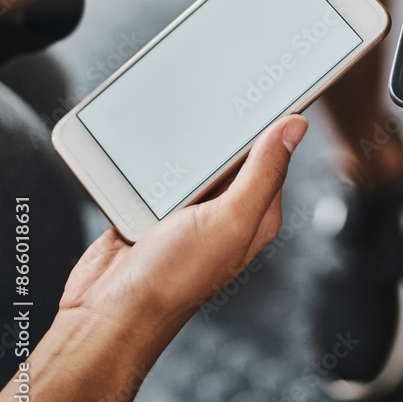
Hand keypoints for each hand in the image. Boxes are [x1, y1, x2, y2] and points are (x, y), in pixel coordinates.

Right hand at [61, 115, 307, 325]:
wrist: (106, 314)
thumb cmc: (172, 280)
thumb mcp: (228, 220)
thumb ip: (263, 173)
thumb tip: (296, 127)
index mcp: (256, 213)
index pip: (274, 153)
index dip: (273, 121)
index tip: (267, 87)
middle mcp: (227, 210)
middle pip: (233, 151)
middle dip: (226, 126)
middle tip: (219, 91)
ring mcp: (189, 209)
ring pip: (196, 157)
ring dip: (187, 142)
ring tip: (182, 116)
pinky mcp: (155, 207)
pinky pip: (161, 169)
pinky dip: (155, 158)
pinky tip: (152, 144)